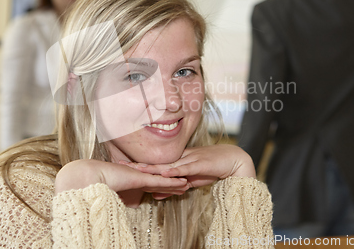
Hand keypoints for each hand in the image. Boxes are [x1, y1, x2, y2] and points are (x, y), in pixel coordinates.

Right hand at [55, 159, 188, 195]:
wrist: (92, 178)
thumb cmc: (100, 187)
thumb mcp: (115, 196)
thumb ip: (124, 200)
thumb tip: (128, 207)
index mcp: (135, 181)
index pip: (153, 185)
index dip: (165, 186)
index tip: (174, 188)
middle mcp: (141, 177)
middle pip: (161, 181)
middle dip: (174, 183)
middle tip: (187, 184)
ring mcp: (142, 176)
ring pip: (164, 180)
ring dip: (177, 183)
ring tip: (190, 184)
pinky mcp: (143, 178)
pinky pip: (161, 181)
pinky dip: (173, 183)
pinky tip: (183, 183)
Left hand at [120, 144, 255, 198]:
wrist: (232, 160)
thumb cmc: (211, 169)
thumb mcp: (190, 181)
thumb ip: (173, 187)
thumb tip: (156, 195)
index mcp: (177, 161)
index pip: (154, 163)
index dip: (139, 165)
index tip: (123, 166)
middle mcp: (180, 158)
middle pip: (156, 162)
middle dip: (139, 164)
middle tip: (121, 165)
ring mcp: (189, 159)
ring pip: (167, 164)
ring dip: (152, 167)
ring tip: (136, 169)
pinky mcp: (199, 164)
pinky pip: (184, 168)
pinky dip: (174, 170)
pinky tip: (164, 173)